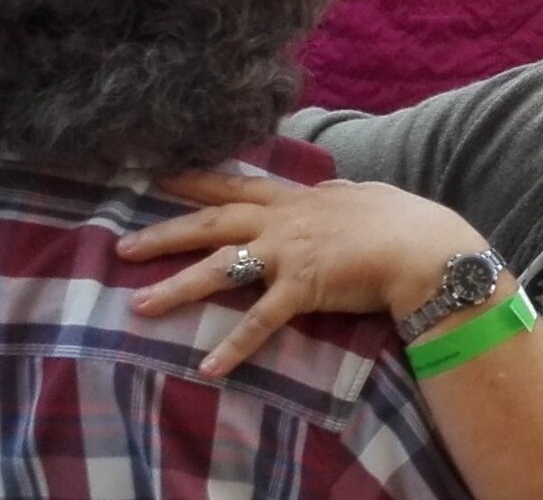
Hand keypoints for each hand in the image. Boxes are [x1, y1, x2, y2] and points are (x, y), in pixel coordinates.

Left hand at [118, 169, 491, 376]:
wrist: (421, 247)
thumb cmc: (399, 220)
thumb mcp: (360, 195)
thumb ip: (336, 194)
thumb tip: (330, 188)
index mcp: (292, 199)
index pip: (232, 185)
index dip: (192, 181)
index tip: (155, 175)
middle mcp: (280, 222)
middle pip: (209, 224)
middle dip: (163, 235)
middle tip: (121, 248)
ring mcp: (287, 254)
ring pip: (219, 270)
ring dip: (177, 288)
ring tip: (138, 305)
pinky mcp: (301, 289)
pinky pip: (259, 322)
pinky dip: (232, 346)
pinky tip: (207, 366)